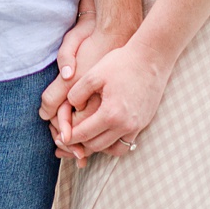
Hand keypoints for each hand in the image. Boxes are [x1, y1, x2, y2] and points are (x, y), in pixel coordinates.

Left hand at [45, 21, 129, 161]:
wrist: (151, 59)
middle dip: (80, 144)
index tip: (58, 138)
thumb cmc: (121, 63)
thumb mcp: (93, 74)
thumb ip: (77, 94)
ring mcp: (137, 126)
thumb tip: (72, 108)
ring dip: (97, 147)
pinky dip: (113, 144)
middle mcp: (126, 125)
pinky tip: (103, 134)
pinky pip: (126, 143)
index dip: (68, 137)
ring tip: (84, 140)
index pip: (84, 134)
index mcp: (111, 113)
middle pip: (97, 145)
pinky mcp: (143, 123)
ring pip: (113, 149)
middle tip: (67, 141)